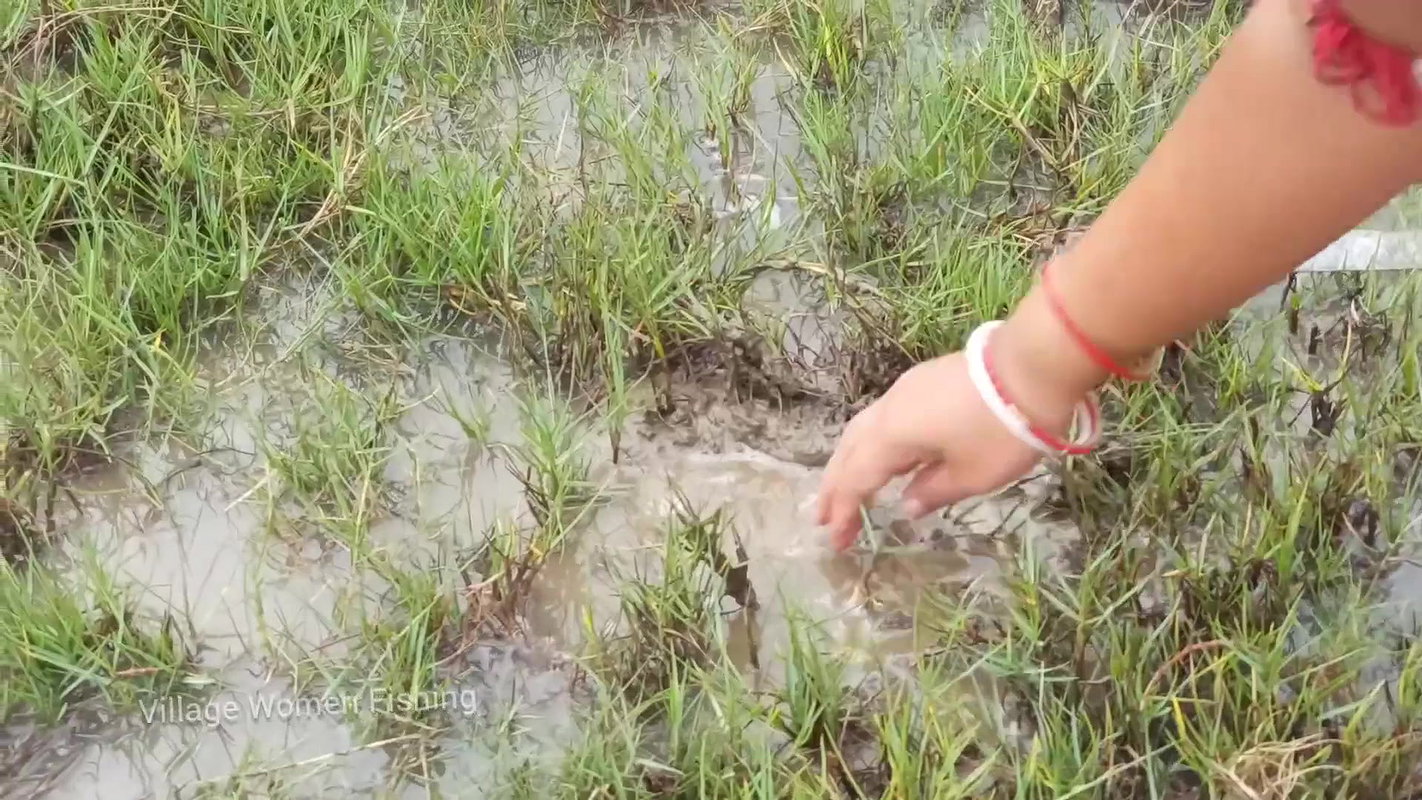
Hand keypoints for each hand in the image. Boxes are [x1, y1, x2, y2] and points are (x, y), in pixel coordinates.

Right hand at [814, 311, 1102, 550]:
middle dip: (834, 486)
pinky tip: (883, 457)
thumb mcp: (972, 475)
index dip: (844, 512)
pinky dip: (871, 444)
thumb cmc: (1001, 431)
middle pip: (849, 451)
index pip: (857, 480)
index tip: (837, 542)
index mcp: (892, 436)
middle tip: (823, 518)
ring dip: (849, 462)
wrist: (1033, 367)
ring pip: (862, 430)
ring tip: (844, 489)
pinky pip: (882, 418)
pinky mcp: (923, 382)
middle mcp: (888, 411)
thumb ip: (933, 491)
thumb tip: (908, 504)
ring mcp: (904, 391)